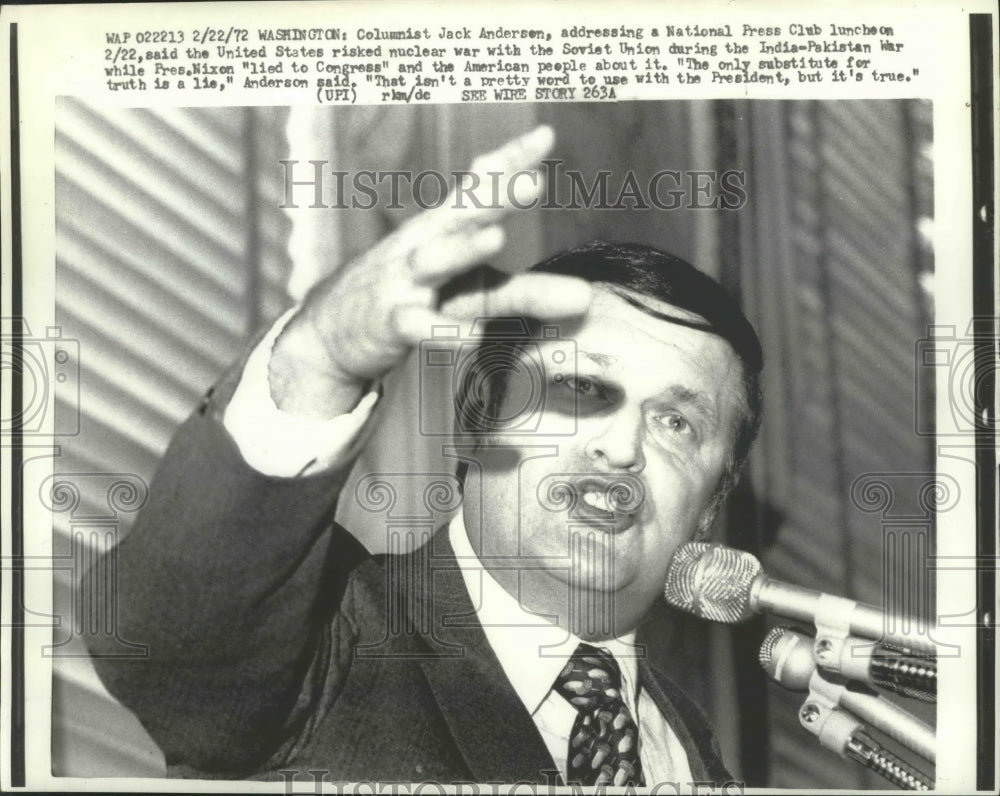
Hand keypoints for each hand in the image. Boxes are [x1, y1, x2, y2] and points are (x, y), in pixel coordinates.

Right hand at [269, 125, 592, 417]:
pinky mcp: (389, 324)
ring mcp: (402, 283)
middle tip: (532, 181)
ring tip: (496, 238)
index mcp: (444, 227)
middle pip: (459, 215)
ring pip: (433, 262)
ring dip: (462, 249)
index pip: (477, 186)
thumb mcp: (474, 292)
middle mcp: (422, 245)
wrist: (332, 332)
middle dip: (493, 197)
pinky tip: (472, 336)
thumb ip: (529, 292)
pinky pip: (417, 326)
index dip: (509, 161)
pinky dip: (442, 330)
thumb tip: (589, 299)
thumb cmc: (417, 297)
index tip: (545, 136)